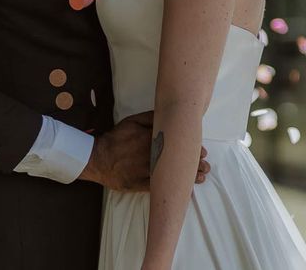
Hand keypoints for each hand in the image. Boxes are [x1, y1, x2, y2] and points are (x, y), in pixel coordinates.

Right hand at [79, 111, 209, 190]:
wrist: (98, 158)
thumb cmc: (117, 138)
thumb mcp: (132, 121)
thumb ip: (151, 117)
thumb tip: (168, 114)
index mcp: (149, 138)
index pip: (175, 143)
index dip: (190, 148)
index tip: (202, 151)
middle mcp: (149, 155)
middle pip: (176, 160)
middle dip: (193, 164)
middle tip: (206, 165)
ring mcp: (145, 171)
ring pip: (170, 175)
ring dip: (188, 177)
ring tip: (202, 177)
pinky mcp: (140, 184)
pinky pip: (159, 187)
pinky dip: (172, 190)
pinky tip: (185, 191)